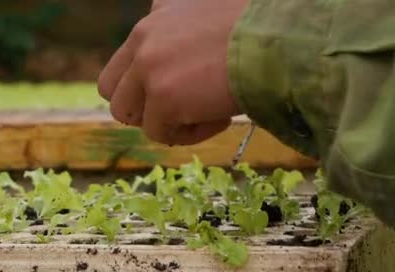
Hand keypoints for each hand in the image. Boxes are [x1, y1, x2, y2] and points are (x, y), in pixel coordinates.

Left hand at [98, 0, 247, 145]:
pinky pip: (160, 134)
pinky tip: (220, 118)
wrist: (281, 38)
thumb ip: (183, 32)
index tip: (175, 94)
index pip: (125, 60)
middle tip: (178, 112)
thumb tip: (178, 70)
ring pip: (131, 116)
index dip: (143, 87)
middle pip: (113, 92)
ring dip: (165, 123)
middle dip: (142, 109)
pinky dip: (189, 134)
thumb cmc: (262, 30)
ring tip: (205, 114)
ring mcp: (149, 67)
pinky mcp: (162, 97)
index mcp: (157, 14)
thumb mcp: (212, 16)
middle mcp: (144, 36)